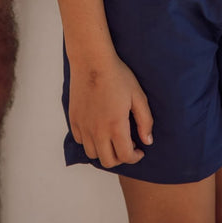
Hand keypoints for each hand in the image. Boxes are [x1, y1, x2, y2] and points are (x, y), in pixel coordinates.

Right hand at [69, 53, 153, 168]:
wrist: (92, 61)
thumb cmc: (117, 75)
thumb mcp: (138, 95)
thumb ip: (145, 121)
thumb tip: (147, 141)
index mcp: (115, 126)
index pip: (125, 156)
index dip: (135, 157)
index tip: (140, 150)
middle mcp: (97, 130)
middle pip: (108, 161)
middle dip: (121, 158)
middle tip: (127, 146)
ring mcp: (83, 126)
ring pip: (93, 154)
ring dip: (105, 151)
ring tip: (112, 138)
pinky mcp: (74, 120)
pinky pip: (81, 141)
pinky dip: (90, 141)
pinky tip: (98, 129)